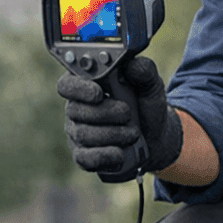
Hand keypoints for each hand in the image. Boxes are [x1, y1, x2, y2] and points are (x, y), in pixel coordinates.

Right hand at [58, 56, 183, 176]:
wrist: (155, 137)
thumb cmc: (146, 106)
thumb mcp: (151, 85)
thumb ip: (144, 71)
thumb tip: (133, 64)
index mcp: (87, 85)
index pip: (67, 84)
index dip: (79, 88)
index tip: (99, 92)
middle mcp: (77, 108)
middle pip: (75, 111)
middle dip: (106, 113)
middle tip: (128, 113)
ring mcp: (78, 133)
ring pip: (83, 135)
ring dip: (113, 134)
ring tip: (133, 133)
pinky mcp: (83, 155)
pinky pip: (85, 158)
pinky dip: (106, 155)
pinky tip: (120, 152)